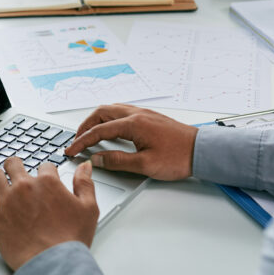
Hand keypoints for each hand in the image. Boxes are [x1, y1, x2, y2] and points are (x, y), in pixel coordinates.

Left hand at [0, 158, 97, 271]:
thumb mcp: (88, 208)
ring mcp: (7, 202)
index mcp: (47, 183)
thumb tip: (84, 167)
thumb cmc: (71, 239)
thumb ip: (85, 184)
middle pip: (13, 164)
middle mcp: (24, 187)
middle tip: (13, 168)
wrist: (54, 263)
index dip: (46, 172)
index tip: (45, 178)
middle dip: (14, 165)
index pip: (45, 166)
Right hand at [64, 104, 196, 179]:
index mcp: (133, 124)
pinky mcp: (150, 117)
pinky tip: (110, 129)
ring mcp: (144, 113)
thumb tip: (97, 158)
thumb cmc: (179, 157)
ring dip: (97, 120)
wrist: (202, 151)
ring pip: (112, 109)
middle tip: (77, 140)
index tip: (71, 150)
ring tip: (89, 134)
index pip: (99, 131)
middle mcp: (137, 114)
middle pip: (101, 113)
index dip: (82, 141)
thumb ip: (118, 161)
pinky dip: (109, 118)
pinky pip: (122, 111)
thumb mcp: (145, 165)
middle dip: (85, 126)